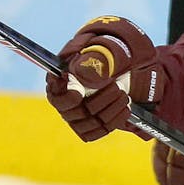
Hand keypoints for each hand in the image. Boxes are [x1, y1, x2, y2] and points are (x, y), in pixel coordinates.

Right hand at [45, 16, 159, 141]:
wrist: (118, 73)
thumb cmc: (102, 61)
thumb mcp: (96, 54)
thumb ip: (87, 59)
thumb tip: (80, 64)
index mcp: (59, 88)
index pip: (58, 100)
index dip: (68, 99)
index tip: (79, 92)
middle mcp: (65, 106)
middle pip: (77, 113)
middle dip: (101, 100)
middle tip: (117, 87)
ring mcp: (78, 119)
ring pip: (92, 123)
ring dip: (112, 109)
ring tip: (124, 95)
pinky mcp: (92, 128)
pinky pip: (101, 130)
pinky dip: (116, 120)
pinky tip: (126, 108)